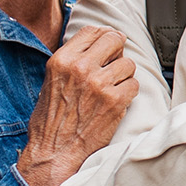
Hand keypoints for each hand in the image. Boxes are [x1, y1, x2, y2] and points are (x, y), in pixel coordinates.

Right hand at [17, 26, 138, 185]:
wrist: (54, 154)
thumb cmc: (50, 123)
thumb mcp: (50, 82)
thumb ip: (71, 62)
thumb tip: (95, 46)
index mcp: (62, 60)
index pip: (92, 31)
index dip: (104, 37)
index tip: (108, 45)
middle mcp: (80, 68)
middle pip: (114, 39)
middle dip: (118, 51)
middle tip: (115, 64)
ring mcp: (99, 83)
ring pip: (128, 64)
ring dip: (124, 76)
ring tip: (112, 89)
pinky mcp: (115, 100)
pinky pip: (134, 85)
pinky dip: (128, 94)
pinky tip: (116, 103)